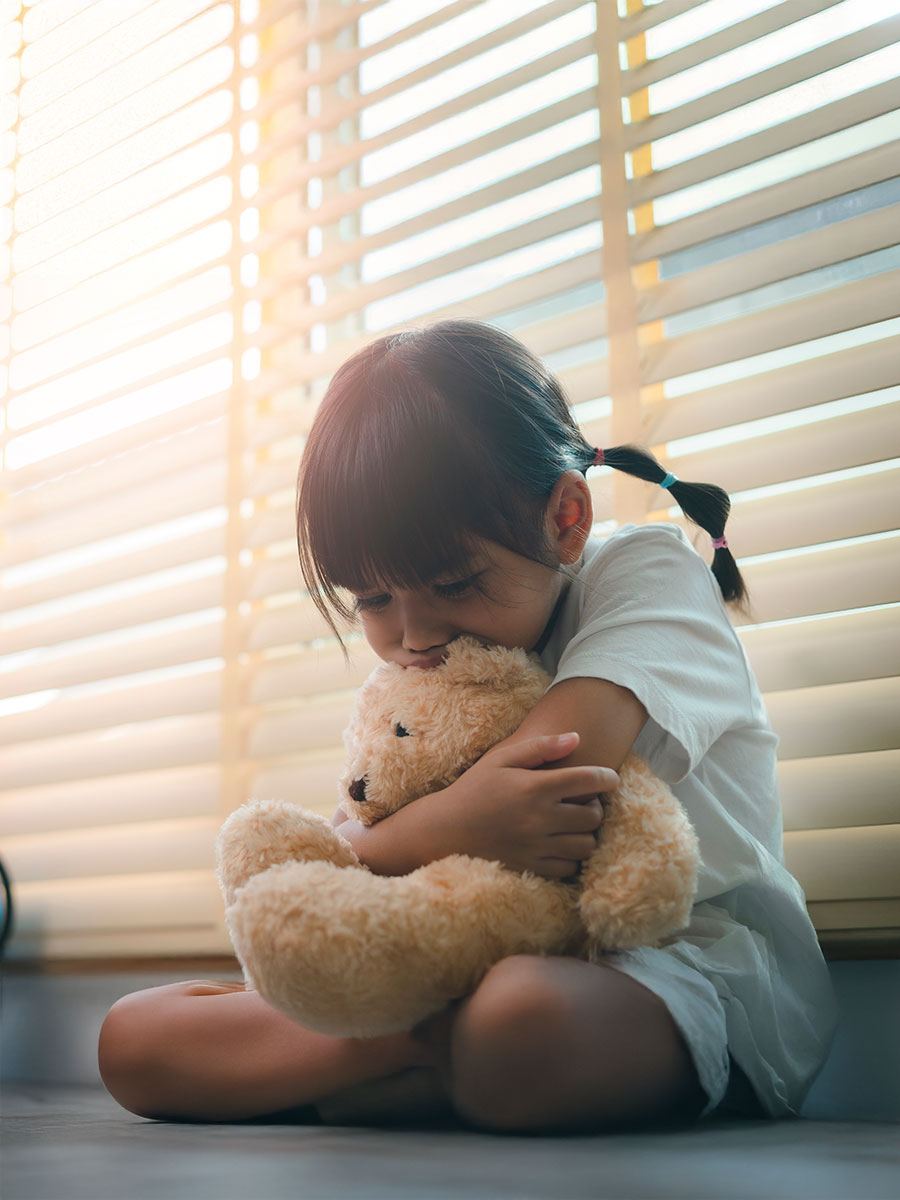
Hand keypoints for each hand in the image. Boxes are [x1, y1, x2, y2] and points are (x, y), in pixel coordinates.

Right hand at [433, 732, 616, 879]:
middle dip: (597, 807)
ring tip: (575, 824)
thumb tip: (576, 737)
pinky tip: (561, 844)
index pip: (587, 781)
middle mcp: (539, 818)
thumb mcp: (502, 759)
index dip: (607, 778)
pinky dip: (572, 857)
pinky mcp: (531, 866)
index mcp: (534, 787)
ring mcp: (536, 846)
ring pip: (586, 845)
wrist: (446, 829)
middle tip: (587, 801)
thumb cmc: (475, 788)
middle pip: (593, 816)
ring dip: (587, 833)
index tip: (611, 778)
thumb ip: (540, 747)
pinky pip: (569, 868)